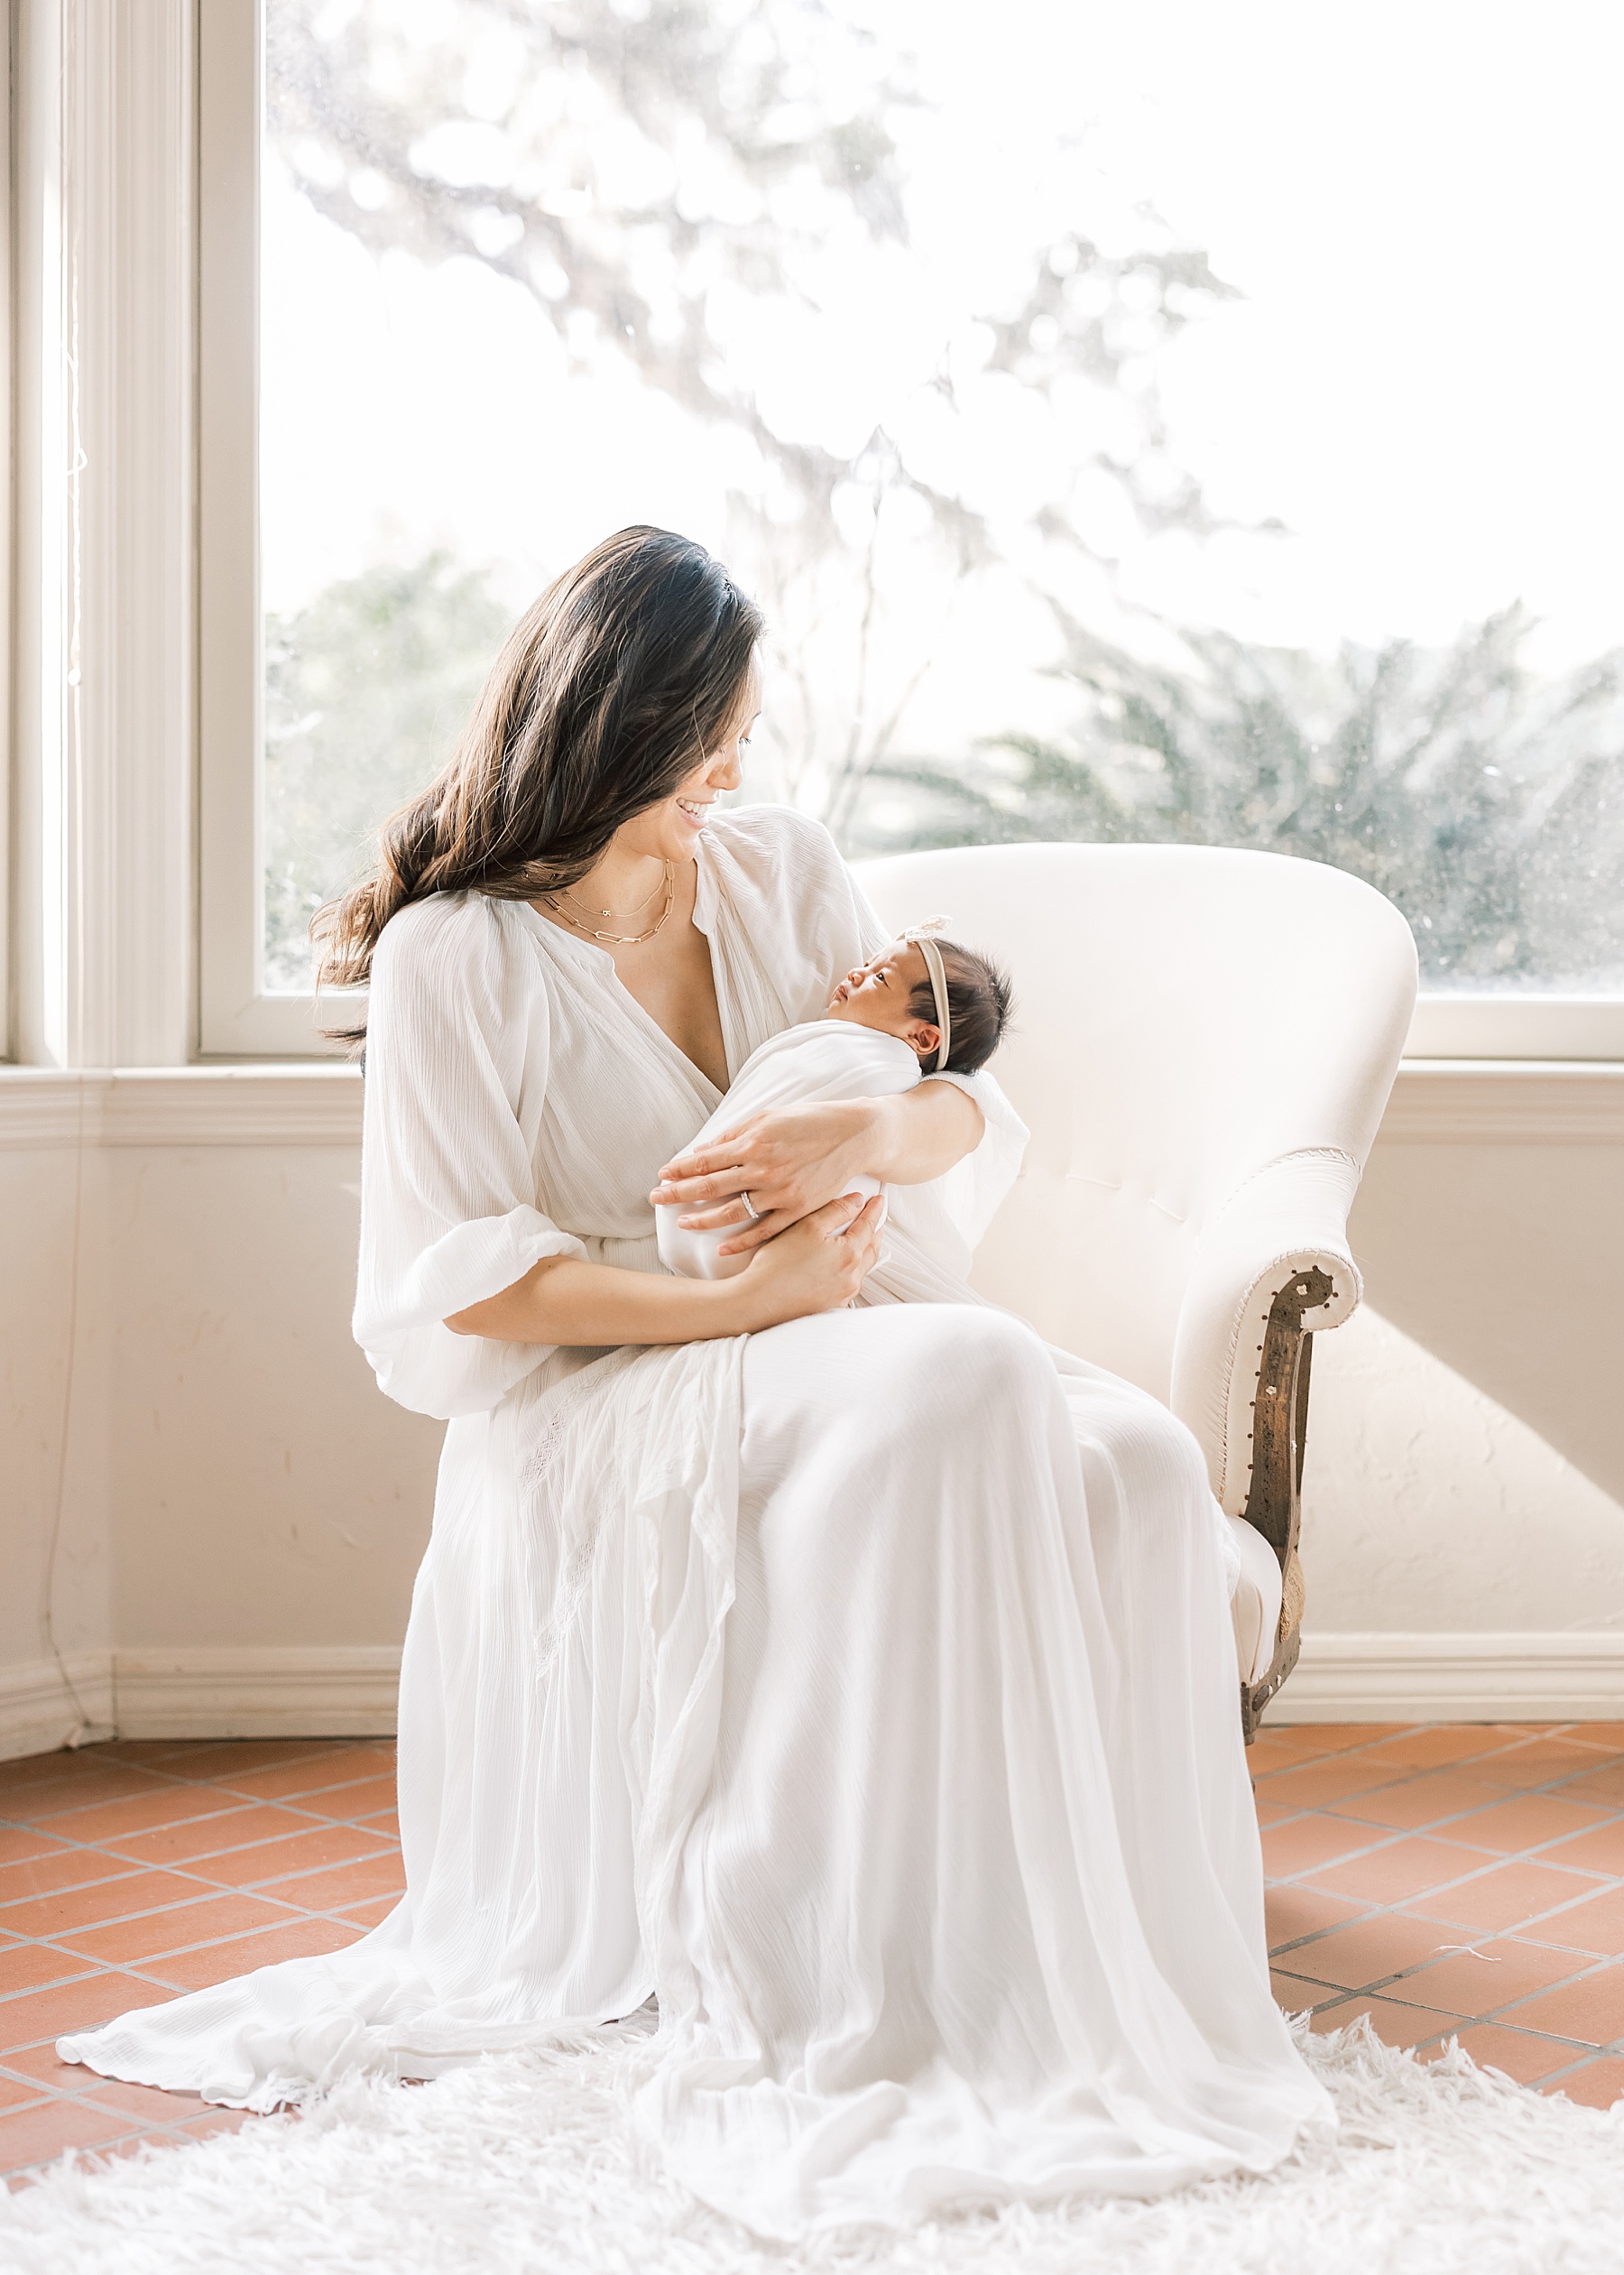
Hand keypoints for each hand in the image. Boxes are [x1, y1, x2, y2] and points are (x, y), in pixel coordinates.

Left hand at [650, 1102, 876, 1257]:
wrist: (854, 1136)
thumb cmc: (810, 1121)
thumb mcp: (769, 1117)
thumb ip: (735, 1135)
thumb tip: (704, 1150)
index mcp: (754, 1142)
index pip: (705, 1160)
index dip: (680, 1169)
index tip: (662, 1175)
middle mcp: (763, 1169)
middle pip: (710, 1186)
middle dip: (678, 1192)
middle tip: (655, 1198)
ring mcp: (781, 1193)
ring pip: (731, 1212)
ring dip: (701, 1218)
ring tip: (681, 1221)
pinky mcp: (798, 1210)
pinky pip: (763, 1231)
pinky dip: (740, 1241)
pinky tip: (720, 1246)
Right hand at [726, 1193, 885, 1327]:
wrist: (760, 1302)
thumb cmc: (778, 1266)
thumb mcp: (807, 1226)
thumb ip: (836, 1211)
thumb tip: (856, 1202)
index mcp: (850, 1255)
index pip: (868, 1226)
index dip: (874, 1210)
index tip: (878, 1202)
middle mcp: (852, 1277)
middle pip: (871, 1249)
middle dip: (874, 1232)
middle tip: (875, 1220)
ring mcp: (843, 1295)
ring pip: (862, 1269)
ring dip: (864, 1252)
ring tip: (861, 1241)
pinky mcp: (832, 1306)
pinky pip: (849, 1284)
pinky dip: (851, 1271)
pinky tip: (841, 1266)